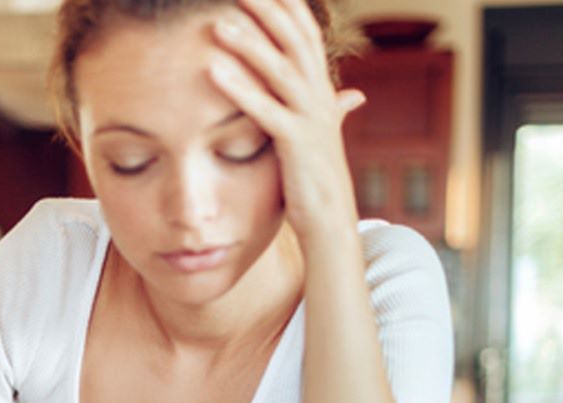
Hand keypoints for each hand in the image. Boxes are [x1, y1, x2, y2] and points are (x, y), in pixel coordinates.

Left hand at [208, 0, 366, 235]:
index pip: (306, 36)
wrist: (330, 222)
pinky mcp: (296, 145)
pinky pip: (266, 110)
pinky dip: (240, 87)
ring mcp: (311, 120)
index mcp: (321, 91)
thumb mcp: (324, 136)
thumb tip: (349, 95)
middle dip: (268, 11)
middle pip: (295, 42)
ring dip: (250, 44)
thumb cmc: (317, 178)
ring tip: (219, 23)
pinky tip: (213, 69)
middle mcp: (320, 98)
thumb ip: (331, 109)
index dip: (288, 8)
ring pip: (282, 71)